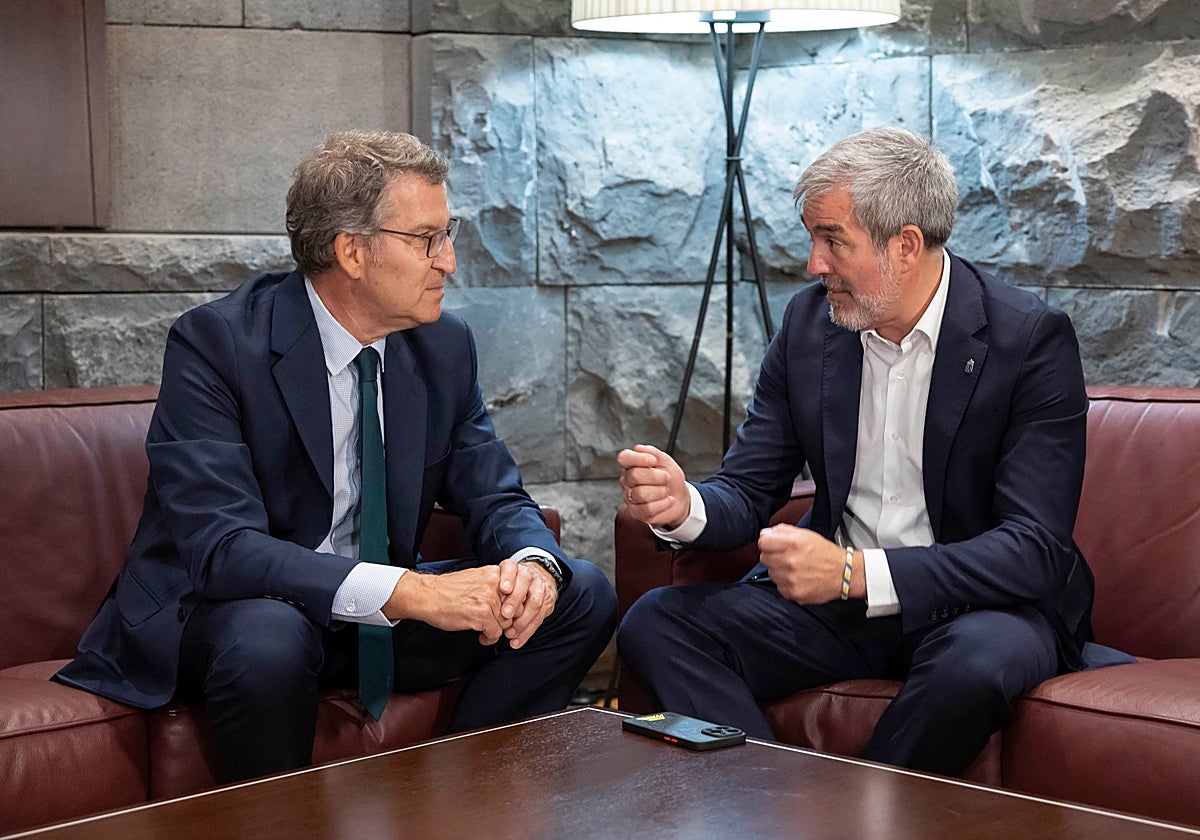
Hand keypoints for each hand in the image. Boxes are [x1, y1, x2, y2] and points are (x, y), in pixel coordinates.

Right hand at [383, 566, 508, 643]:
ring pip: (506, 623)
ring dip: (497, 630)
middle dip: (507, 620)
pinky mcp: (481, 615)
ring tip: (487, 631)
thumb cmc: (448, 589)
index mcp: (494, 573)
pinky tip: (482, 636)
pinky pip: (495, 633)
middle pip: (516, 609)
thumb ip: (494, 586)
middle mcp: (494, 585)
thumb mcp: (476, 578)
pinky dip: (489, 638)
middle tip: (498, 624)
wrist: (427, 595)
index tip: (507, 614)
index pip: (518, 592)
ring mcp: (488, 600)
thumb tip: (510, 600)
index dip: (513, 607)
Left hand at [497, 557, 558, 649]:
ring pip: (535, 602)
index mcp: (514, 568)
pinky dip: (527, 632)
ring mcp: (540, 588)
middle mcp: (529, 575)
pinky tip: (516, 641)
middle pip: (525, 583)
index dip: (508, 577)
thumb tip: (476, 605)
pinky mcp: (547, 604)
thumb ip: (490, 589)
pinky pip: (539, 619)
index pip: (511, 567)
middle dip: (515, 600)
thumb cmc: (510, 586)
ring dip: (522, 620)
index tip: (503, 589)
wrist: (536, 582)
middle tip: (505, 614)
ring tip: (509, 633)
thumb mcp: (499, 581)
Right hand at [617, 444, 689, 528]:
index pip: (624, 458)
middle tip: (666, 478)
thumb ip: (652, 452)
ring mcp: (630, 497)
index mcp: (632, 465)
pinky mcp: (636, 512)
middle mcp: (628, 481)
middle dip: (656, 476)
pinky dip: (663, 504)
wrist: (679, 496)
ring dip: (660, 491)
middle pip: (634, 475)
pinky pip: (648, 508)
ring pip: (640, 494)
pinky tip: (667, 500)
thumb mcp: (665, 460)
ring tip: (666, 490)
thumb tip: (639, 448)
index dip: (638, 458)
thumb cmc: (670, 478)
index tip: (654, 461)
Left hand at [757, 524, 859, 603]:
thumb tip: (765, 534)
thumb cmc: (825, 553)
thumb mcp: (806, 534)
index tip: (772, 545)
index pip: (762, 542)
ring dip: (779, 570)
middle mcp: (791, 561)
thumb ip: (782, 531)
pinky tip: (797, 579)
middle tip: (787, 557)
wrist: (844, 573)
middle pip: (764, 558)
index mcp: (793, 543)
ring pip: (771, 573)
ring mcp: (791, 579)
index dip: (767, 543)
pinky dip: (786, 584)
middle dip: (773, 556)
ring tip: (795, 568)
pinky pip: (779, 587)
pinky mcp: (794, 593)